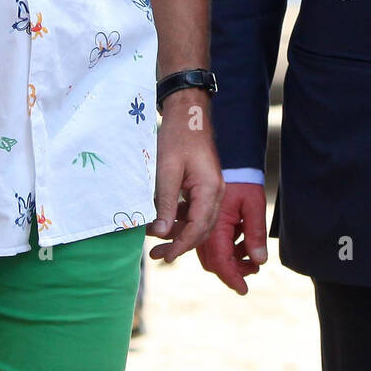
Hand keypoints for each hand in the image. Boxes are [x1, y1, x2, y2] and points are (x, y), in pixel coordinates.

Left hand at [147, 94, 223, 263]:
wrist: (187, 113)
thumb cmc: (177, 137)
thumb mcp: (166, 171)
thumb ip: (165, 203)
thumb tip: (161, 233)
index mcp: (209, 189)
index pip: (198, 229)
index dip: (181, 246)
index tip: (165, 258)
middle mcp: (215, 192)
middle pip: (202, 230)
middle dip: (180, 244)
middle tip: (157, 256)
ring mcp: (211, 189)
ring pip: (199, 222)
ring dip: (178, 233)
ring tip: (154, 240)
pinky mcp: (203, 185)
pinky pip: (195, 210)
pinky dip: (180, 219)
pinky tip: (161, 222)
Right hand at [197, 181, 267, 294]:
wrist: (230, 159)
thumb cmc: (242, 178)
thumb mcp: (254, 204)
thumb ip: (255, 233)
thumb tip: (259, 260)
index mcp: (215, 226)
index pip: (220, 262)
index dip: (232, 278)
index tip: (243, 290)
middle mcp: (204, 228)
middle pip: (213, 262)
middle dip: (233, 270)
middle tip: (252, 269)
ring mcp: (202, 224)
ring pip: (212, 253)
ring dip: (230, 259)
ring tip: (250, 255)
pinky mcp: (204, 219)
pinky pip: (211, 241)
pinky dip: (226, 246)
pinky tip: (241, 238)